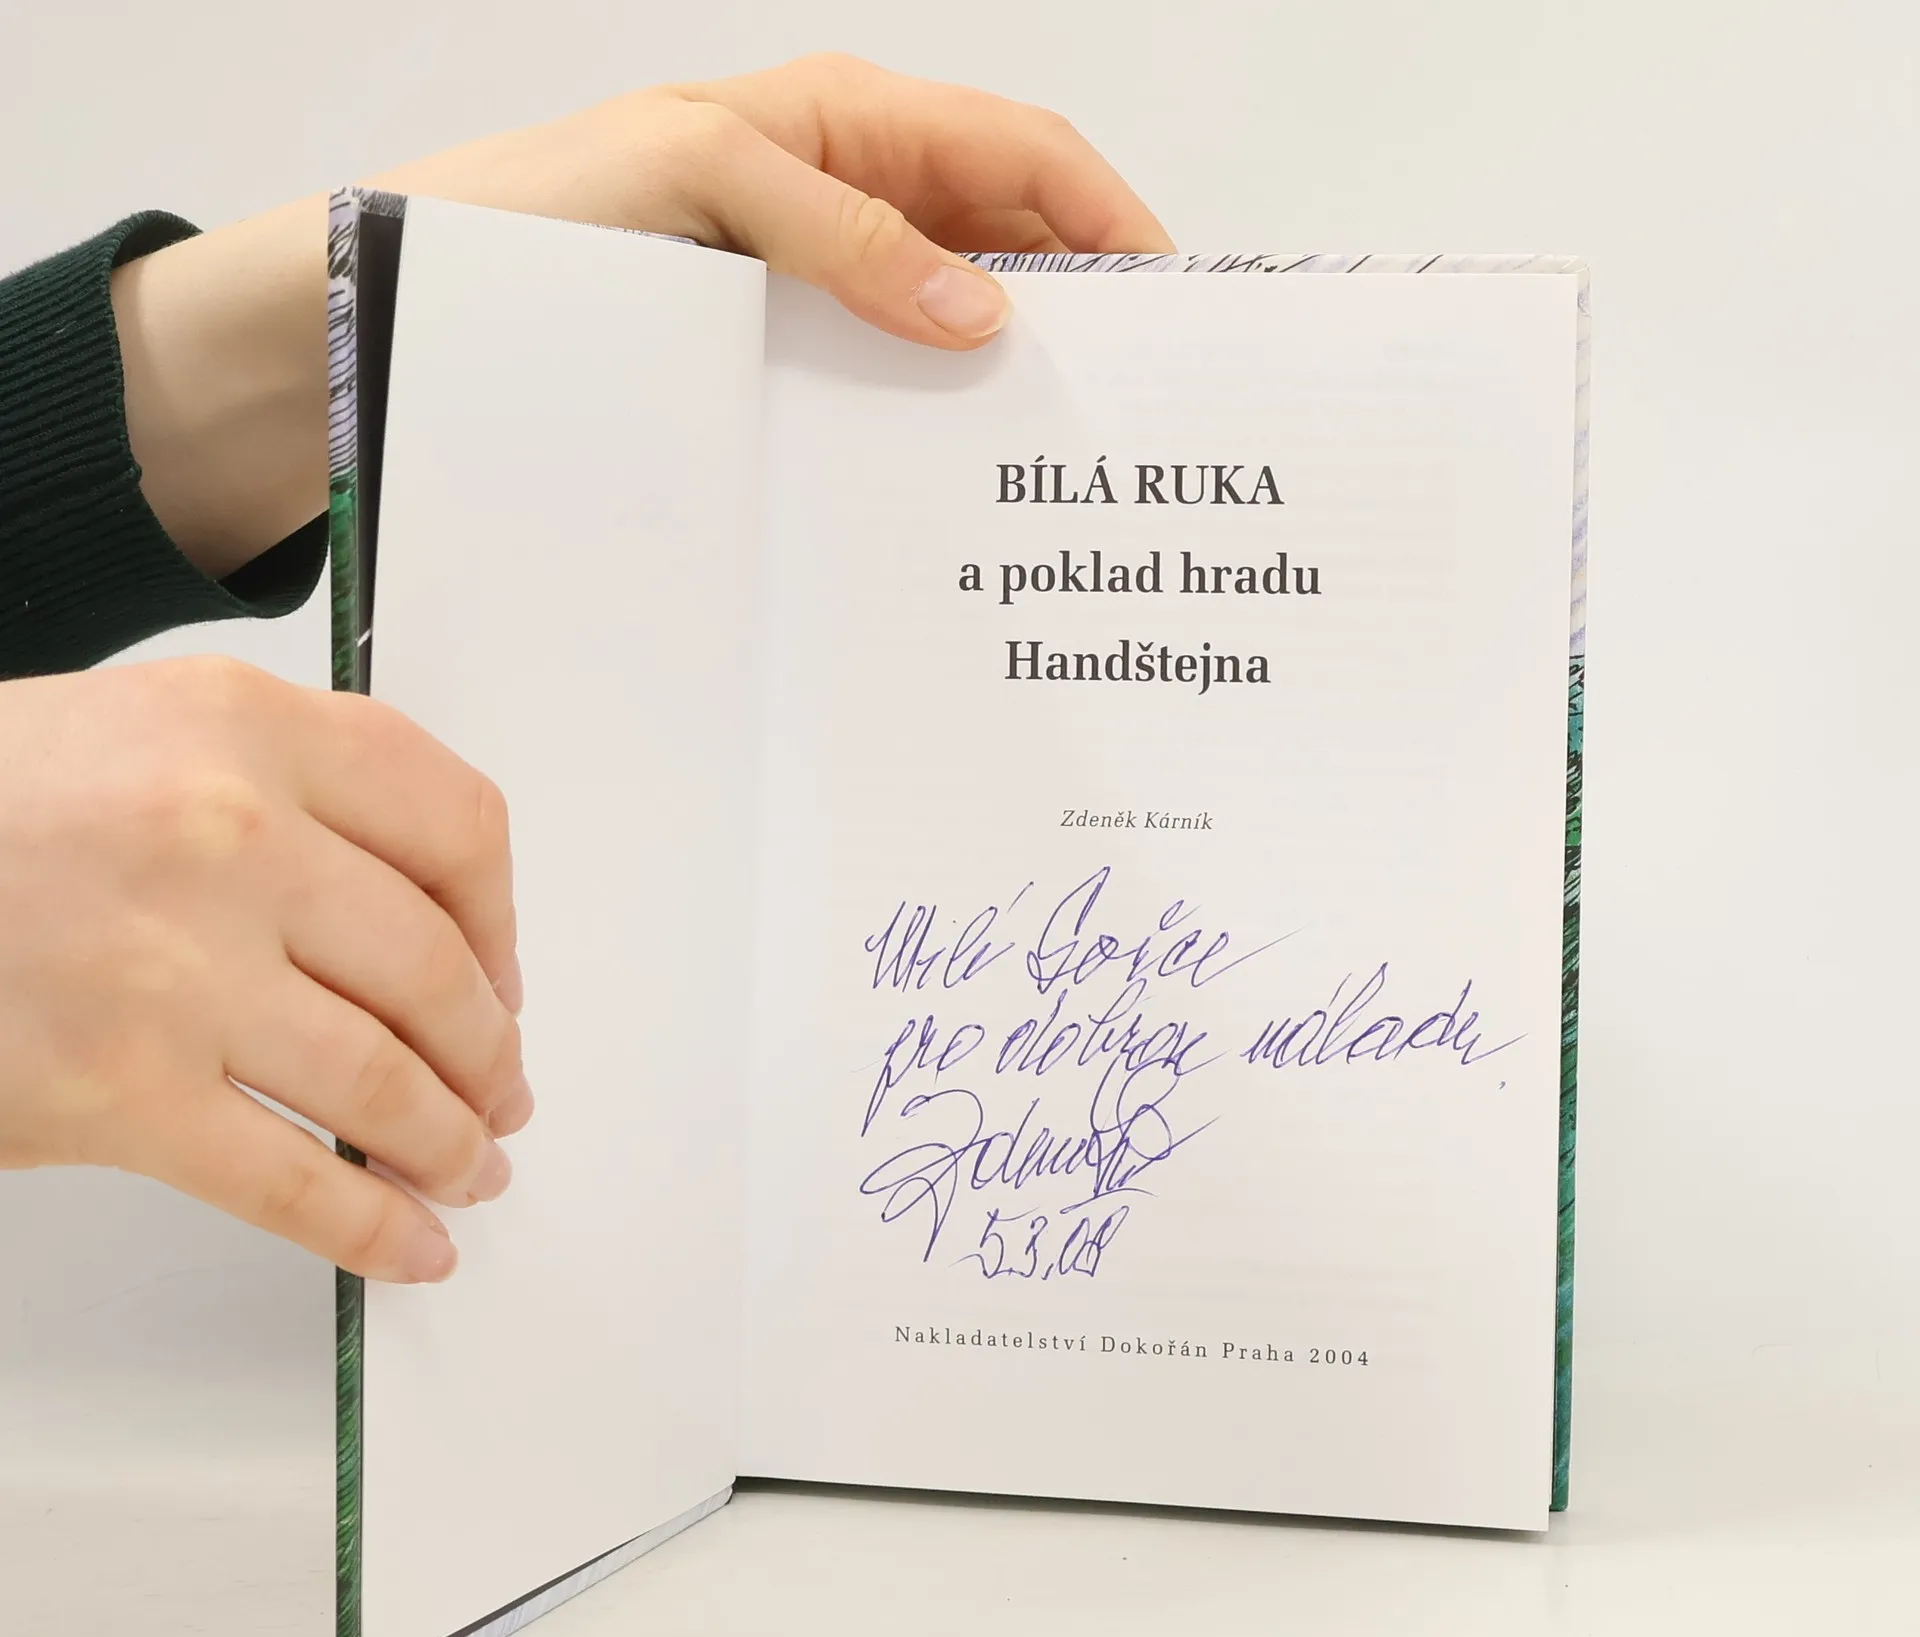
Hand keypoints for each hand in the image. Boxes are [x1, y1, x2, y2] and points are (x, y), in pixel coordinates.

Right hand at [0, 656, 529, 1283]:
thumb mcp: (145, 730)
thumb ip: (292, 794)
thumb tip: (429, 926)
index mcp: (245, 727)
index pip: (455, 825)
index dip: (502, 921)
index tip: (503, 975)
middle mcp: (229, 837)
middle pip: (435, 971)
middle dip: (488, 1055)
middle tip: (501, 1092)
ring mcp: (175, 971)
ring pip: (385, 1085)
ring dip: (451, 1147)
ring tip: (471, 1170)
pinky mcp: (116, 1093)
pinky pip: (291, 1183)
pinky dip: (371, 1230)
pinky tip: (411, 1247)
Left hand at [109, 54, 1171, 577]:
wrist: (414, 304)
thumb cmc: (538, 215)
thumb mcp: (698, 180)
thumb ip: (843, 230)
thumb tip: (983, 310)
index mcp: (847, 124)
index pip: (1025, 154)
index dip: (1116, 221)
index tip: (1180, 313)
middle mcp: (848, 205)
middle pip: (1010, 247)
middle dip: (1087, 314)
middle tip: (1141, 417)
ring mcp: (818, 294)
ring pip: (954, 331)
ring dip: (1014, 386)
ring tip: (1065, 472)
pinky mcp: (781, 369)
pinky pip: (885, 391)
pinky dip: (935, 429)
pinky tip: (959, 489)